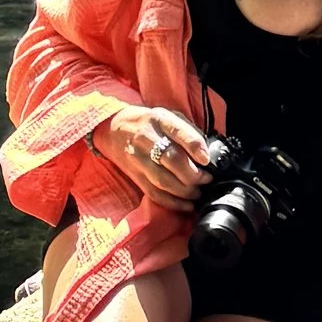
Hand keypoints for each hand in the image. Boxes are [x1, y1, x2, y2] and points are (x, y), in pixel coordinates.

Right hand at [96, 106, 215, 209]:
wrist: (114, 128)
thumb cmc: (149, 122)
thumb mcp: (168, 116)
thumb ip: (187, 131)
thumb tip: (207, 152)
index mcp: (159, 119)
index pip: (178, 131)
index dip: (194, 146)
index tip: (206, 159)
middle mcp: (146, 138)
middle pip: (172, 160)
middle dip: (193, 174)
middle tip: (206, 179)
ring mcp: (138, 159)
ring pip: (163, 180)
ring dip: (185, 191)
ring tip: (198, 192)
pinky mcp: (135, 175)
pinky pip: (154, 193)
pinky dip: (172, 202)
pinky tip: (186, 205)